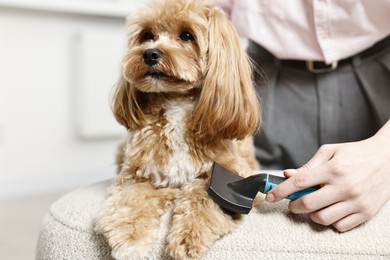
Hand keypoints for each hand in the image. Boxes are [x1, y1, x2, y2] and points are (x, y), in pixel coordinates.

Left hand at [265, 123, 389, 231]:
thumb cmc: (355, 153)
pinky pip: (340, 226)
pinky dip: (330, 221)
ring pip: (323, 218)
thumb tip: (287, 174)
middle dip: (294, 206)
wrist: (389, 158)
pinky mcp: (366, 212)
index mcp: (333, 169)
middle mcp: (344, 186)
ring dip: (311, 215)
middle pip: (308, 204)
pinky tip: (331, 210)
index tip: (270, 197)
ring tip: (314, 205)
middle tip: (294, 203)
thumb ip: (308, 166)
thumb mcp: (330, 152)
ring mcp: (356, 201)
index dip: (280, 191)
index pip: (299, 183)